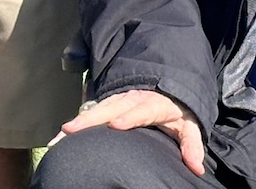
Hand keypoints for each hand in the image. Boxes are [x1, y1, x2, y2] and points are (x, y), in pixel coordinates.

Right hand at [58, 90, 205, 174]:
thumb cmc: (176, 110)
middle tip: (71, 129)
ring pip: (95, 110)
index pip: (141, 110)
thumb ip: (192, 144)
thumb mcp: (189, 125)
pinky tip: (58, 138)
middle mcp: (131, 100)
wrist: (165, 86)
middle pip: (109, 108)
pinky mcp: (107, 105)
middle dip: (90, 118)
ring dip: (77, 122)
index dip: (129, 117)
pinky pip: (89, 114)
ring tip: (60, 135)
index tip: (116, 125)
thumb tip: (197, 168)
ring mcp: (117, 101)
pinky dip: (74, 125)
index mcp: (153, 104)